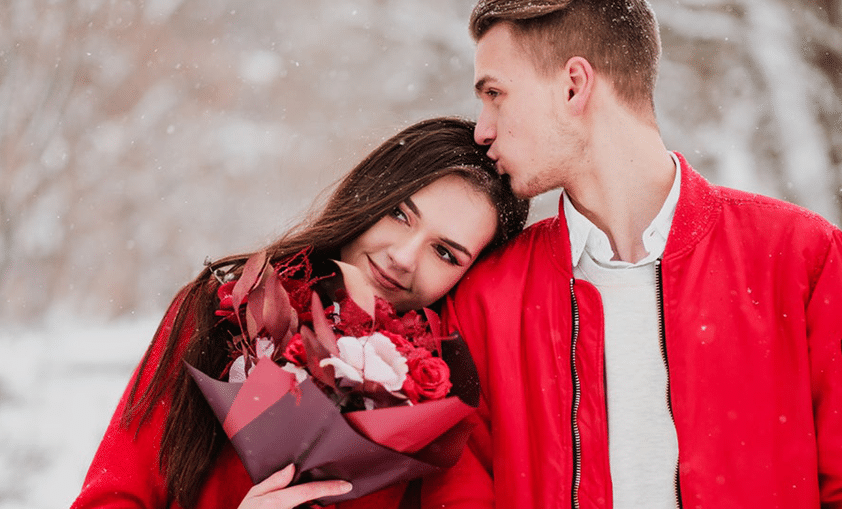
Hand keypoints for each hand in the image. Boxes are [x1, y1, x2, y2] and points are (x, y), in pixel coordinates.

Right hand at [238, 464, 352, 508]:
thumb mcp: (254, 495)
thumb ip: (274, 481)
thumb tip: (292, 467)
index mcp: (277, 501)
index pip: (309, 491)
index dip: (330, 487)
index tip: (346, 485)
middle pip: (314, 506)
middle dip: (318, 502)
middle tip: (316, 498)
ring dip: (310, 508)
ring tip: (300, 506)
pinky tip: (298, 508)